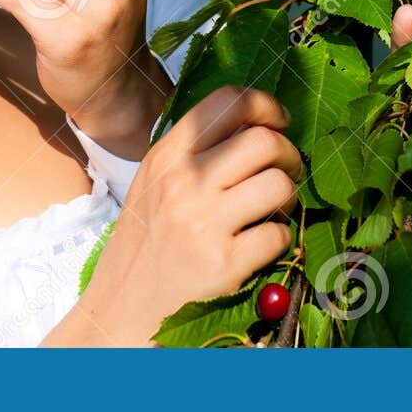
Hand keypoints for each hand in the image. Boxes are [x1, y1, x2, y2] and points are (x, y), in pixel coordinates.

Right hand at [48, 86, 301, 346]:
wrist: (120, 310)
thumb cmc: (144, 244)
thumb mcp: (155, 183)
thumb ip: (195, 153)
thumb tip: (255, 125)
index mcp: (167, 156)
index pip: (228, 101)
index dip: (265, 105)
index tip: (279, 122)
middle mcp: (184, 182)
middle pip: (264, 140)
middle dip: (289, 154)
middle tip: (287, 171)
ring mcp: (203, 223)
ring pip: (279, 184)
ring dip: (290, 196)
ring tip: (277, 209)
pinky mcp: (223, 264)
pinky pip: (279, 235)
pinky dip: (283, 239)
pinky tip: (264, 245)